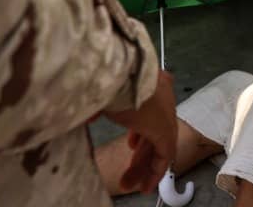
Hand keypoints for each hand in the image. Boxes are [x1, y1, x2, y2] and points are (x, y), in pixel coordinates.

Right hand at [104, 70, 177, 193]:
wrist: (117, 67)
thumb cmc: (103, 74)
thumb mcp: (97, 90)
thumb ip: (95, 105)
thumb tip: (87, 116)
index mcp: (149, 81)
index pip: (149, 111)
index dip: (140, 131)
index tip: (132, 145)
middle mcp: (161, 94)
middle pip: (153, 131)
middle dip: (140, 154)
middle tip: (129, 173)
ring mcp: (165, 111)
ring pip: (158, 144)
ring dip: (143, 166)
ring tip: (132, 185)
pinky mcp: (165, 128)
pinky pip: (165, 154)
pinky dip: (156, 171)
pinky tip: (146, 185)